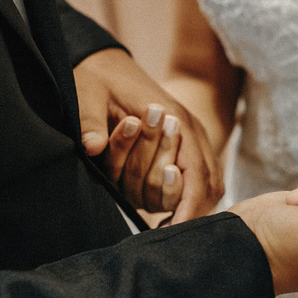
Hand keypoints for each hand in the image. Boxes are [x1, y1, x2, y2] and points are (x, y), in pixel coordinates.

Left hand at [73, 48, 222, 221]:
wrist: (105, 66)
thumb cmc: (99, 80)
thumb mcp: (88, 93)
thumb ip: (90, 121)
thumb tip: (93, 146)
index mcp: (177, 119)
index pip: (196, 174)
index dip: (188, 208)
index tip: (172, 231)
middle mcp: (192, 133)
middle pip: (209, 186)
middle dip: (189, 210)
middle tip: (165, 231)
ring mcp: (191, 142)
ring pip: (208, 187)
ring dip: (186, 206)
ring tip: (166, 227)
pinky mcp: (184, 150)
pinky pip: (198, 182)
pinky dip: (186, 200)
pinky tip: (169, 218)